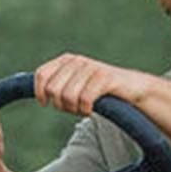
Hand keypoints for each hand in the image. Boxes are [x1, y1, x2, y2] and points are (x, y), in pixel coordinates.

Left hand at [33, 53, 148, 117]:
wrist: (132, 88)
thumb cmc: (99, 90)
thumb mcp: (75, 85)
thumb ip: (58, 85)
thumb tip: (39, 95)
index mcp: (67, 60)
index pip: (42, 74)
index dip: (40, 92)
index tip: (45, 103)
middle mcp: (77, 61)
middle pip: (54, 89)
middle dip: (61, 105)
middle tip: (73, 109)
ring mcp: (91, 68)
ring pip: (68, 97)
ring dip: (74, 110)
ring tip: (83, 110)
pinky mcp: (104, 78)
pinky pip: (85, 99)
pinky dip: (86, 110)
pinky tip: (91, 111)